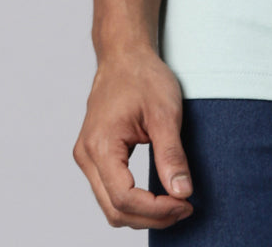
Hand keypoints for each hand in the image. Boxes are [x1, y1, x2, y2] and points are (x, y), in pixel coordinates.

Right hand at [72, 46, 194, 229]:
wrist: (124, 55)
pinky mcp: (93, 155)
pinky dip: (133, 200)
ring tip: (175, 204)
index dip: (156, 210)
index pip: (124, 197)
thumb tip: (182, 193)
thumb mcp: (165, 113)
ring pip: (110, 205)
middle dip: (151, 217)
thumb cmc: (143, 76)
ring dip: (142, 213)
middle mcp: (86, 156)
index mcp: (100, 146)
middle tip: (185, 209)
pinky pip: (109, 191)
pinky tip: (157, 195)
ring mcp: (87, 157)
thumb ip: (171, 155)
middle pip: (114, 209)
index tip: (185, 205)